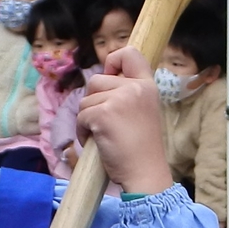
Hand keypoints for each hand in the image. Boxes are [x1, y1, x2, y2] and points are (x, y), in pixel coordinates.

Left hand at [78, 45, 175, 193]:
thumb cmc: (142, 149)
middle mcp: (135, 88)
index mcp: (148, 86)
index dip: (113, 60)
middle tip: (107, 123)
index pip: (129, 54)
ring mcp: (119, 100)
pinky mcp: (103, 114)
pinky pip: (81, 116)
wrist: (145, 174)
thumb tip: (100, 82)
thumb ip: (128, 94)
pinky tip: (98, 142)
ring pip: (86, 99)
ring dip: (87, 119)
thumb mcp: (143, 112)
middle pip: (97, 80)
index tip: (111, 74)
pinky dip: (83, 131)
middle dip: (94, 101)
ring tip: (104, 135)